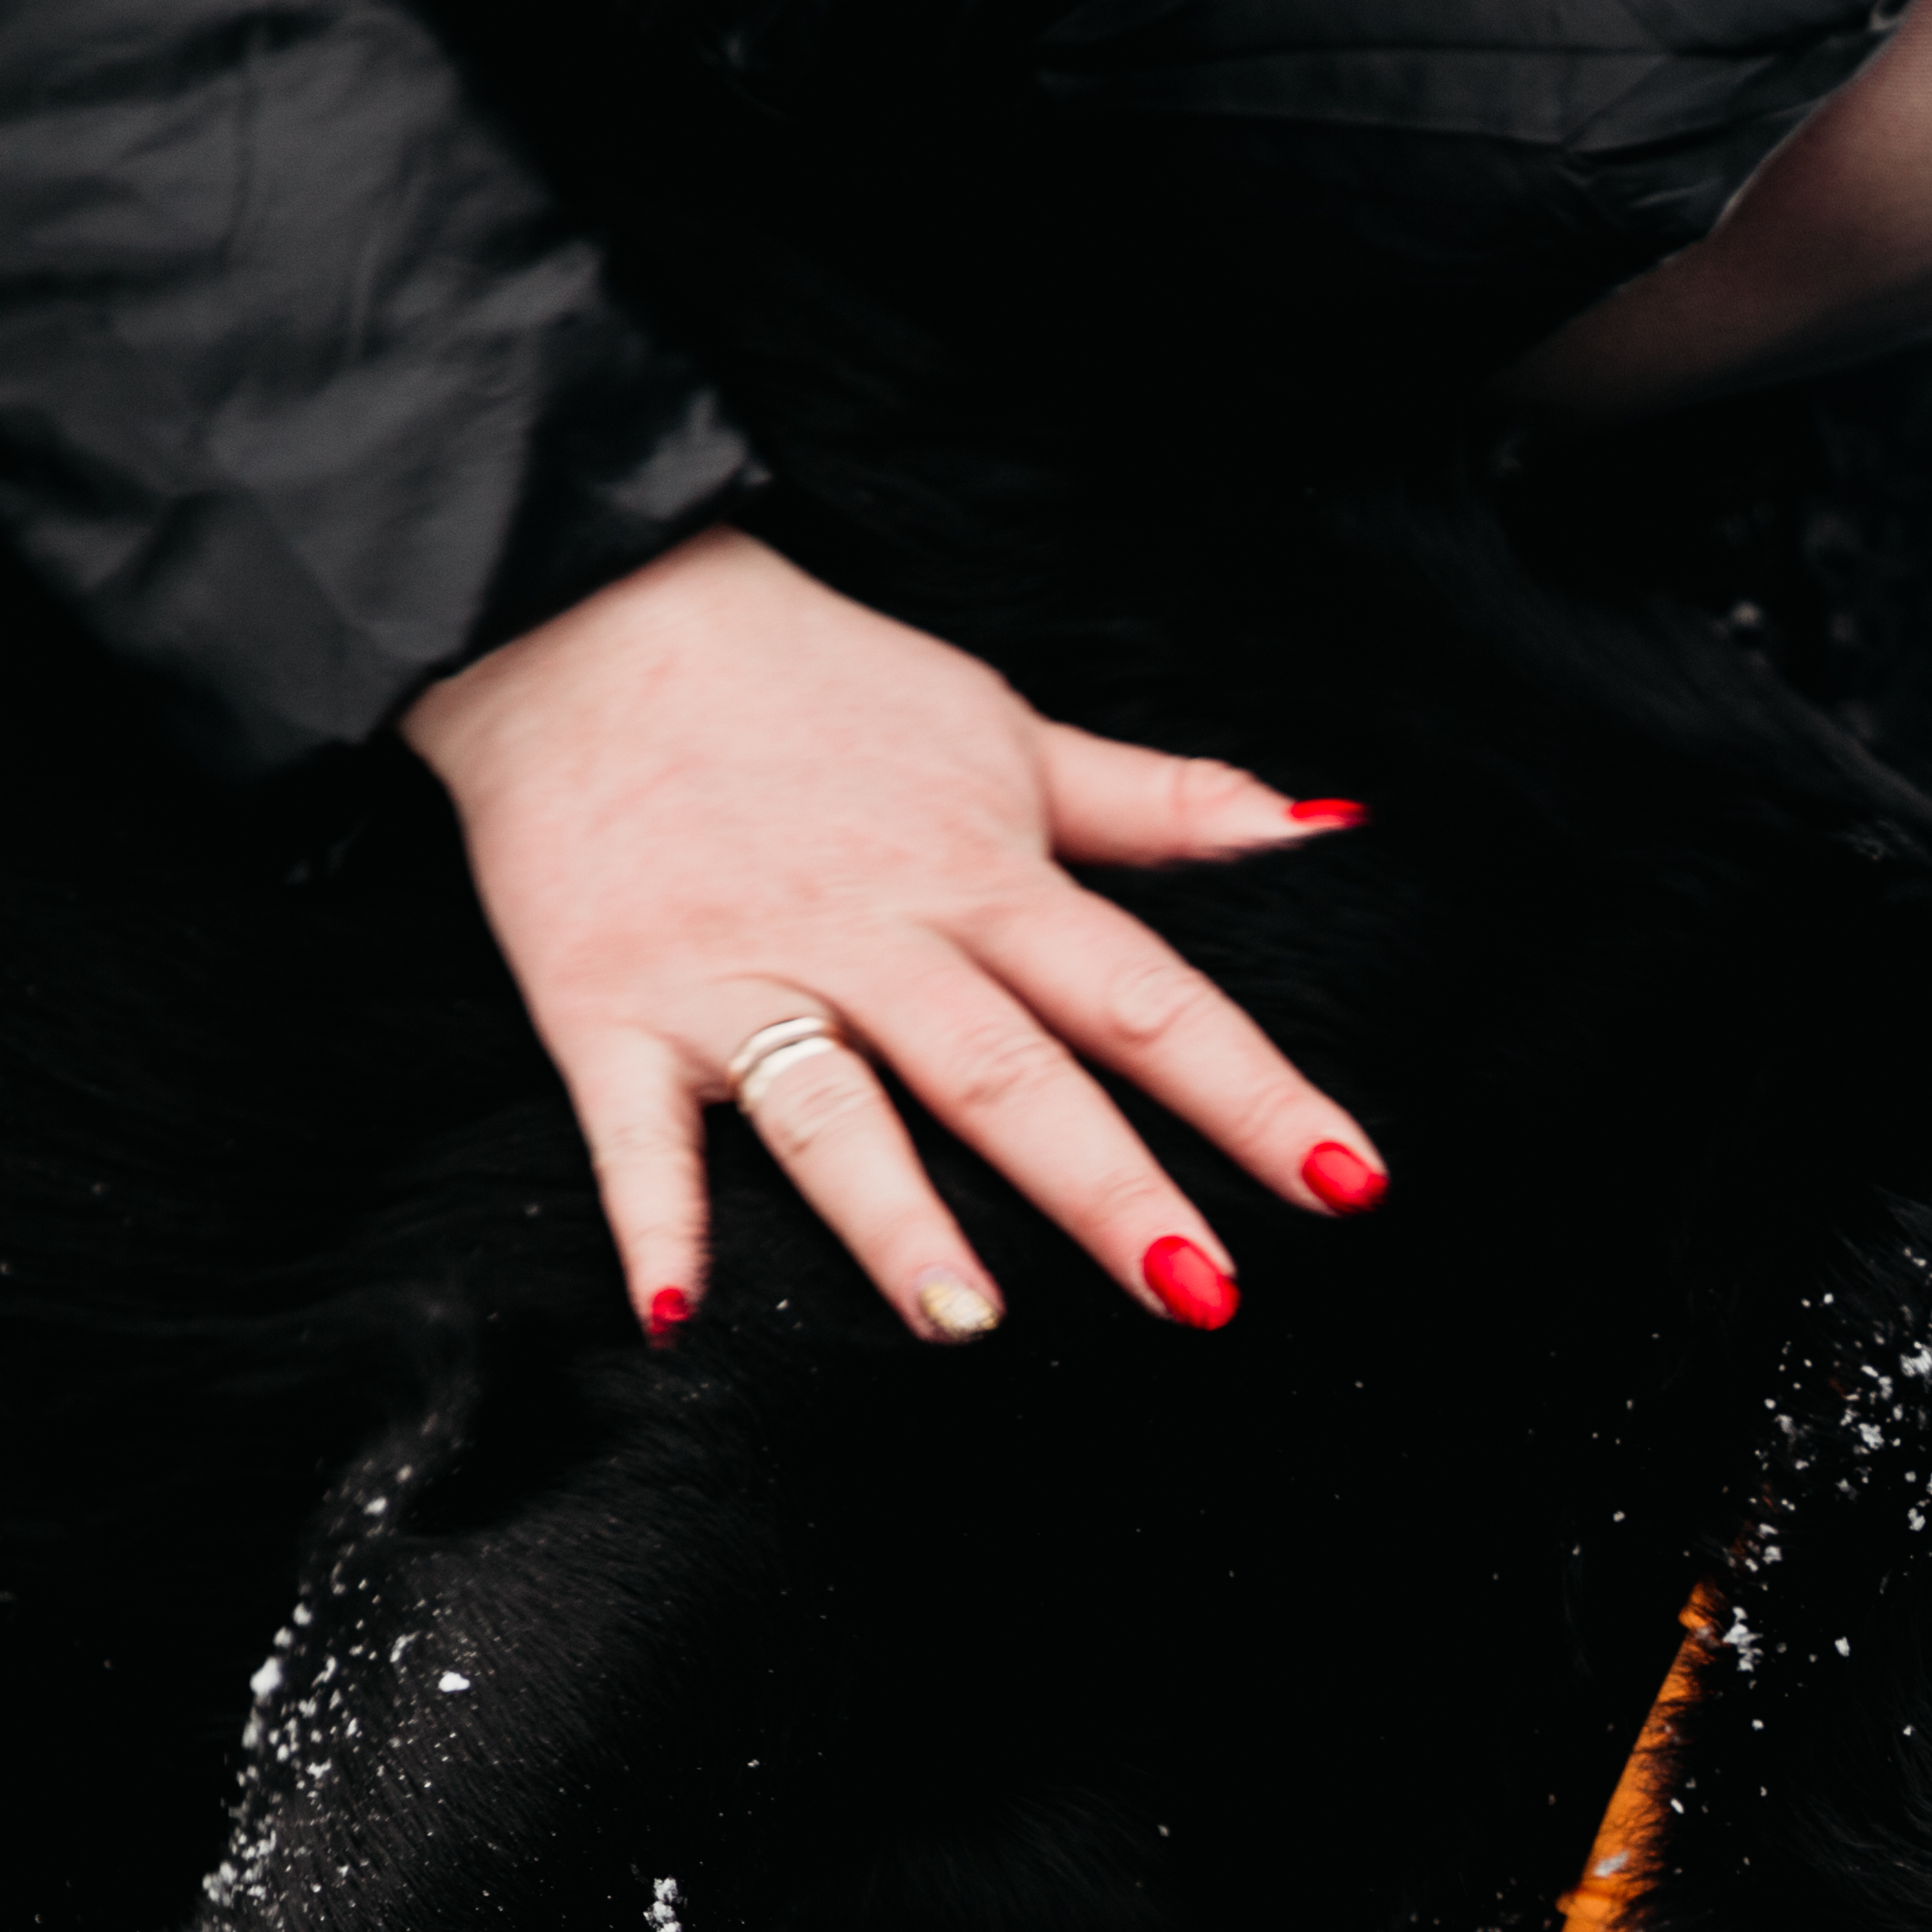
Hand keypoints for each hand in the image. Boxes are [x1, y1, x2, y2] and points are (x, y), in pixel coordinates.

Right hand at [401, 525, 1379, 1343]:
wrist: (585, 611)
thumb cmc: (812, 685)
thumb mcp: (1006, 731)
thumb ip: (1157, 803)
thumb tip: (1311, 825)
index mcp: (984, 880)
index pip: (1148, 1001)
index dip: (1256, 1093)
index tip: (1347, 1181)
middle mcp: (876, 937)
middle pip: (1010, 1075)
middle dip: (1108, 1188)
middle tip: (1198, 1293)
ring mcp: (740, 976)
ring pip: (836, 1113)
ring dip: (897, 1218)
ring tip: (965, 1320)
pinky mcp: (610, 1007)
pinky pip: (635, 1131)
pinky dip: (654, 1219)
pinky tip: (680, 1313)